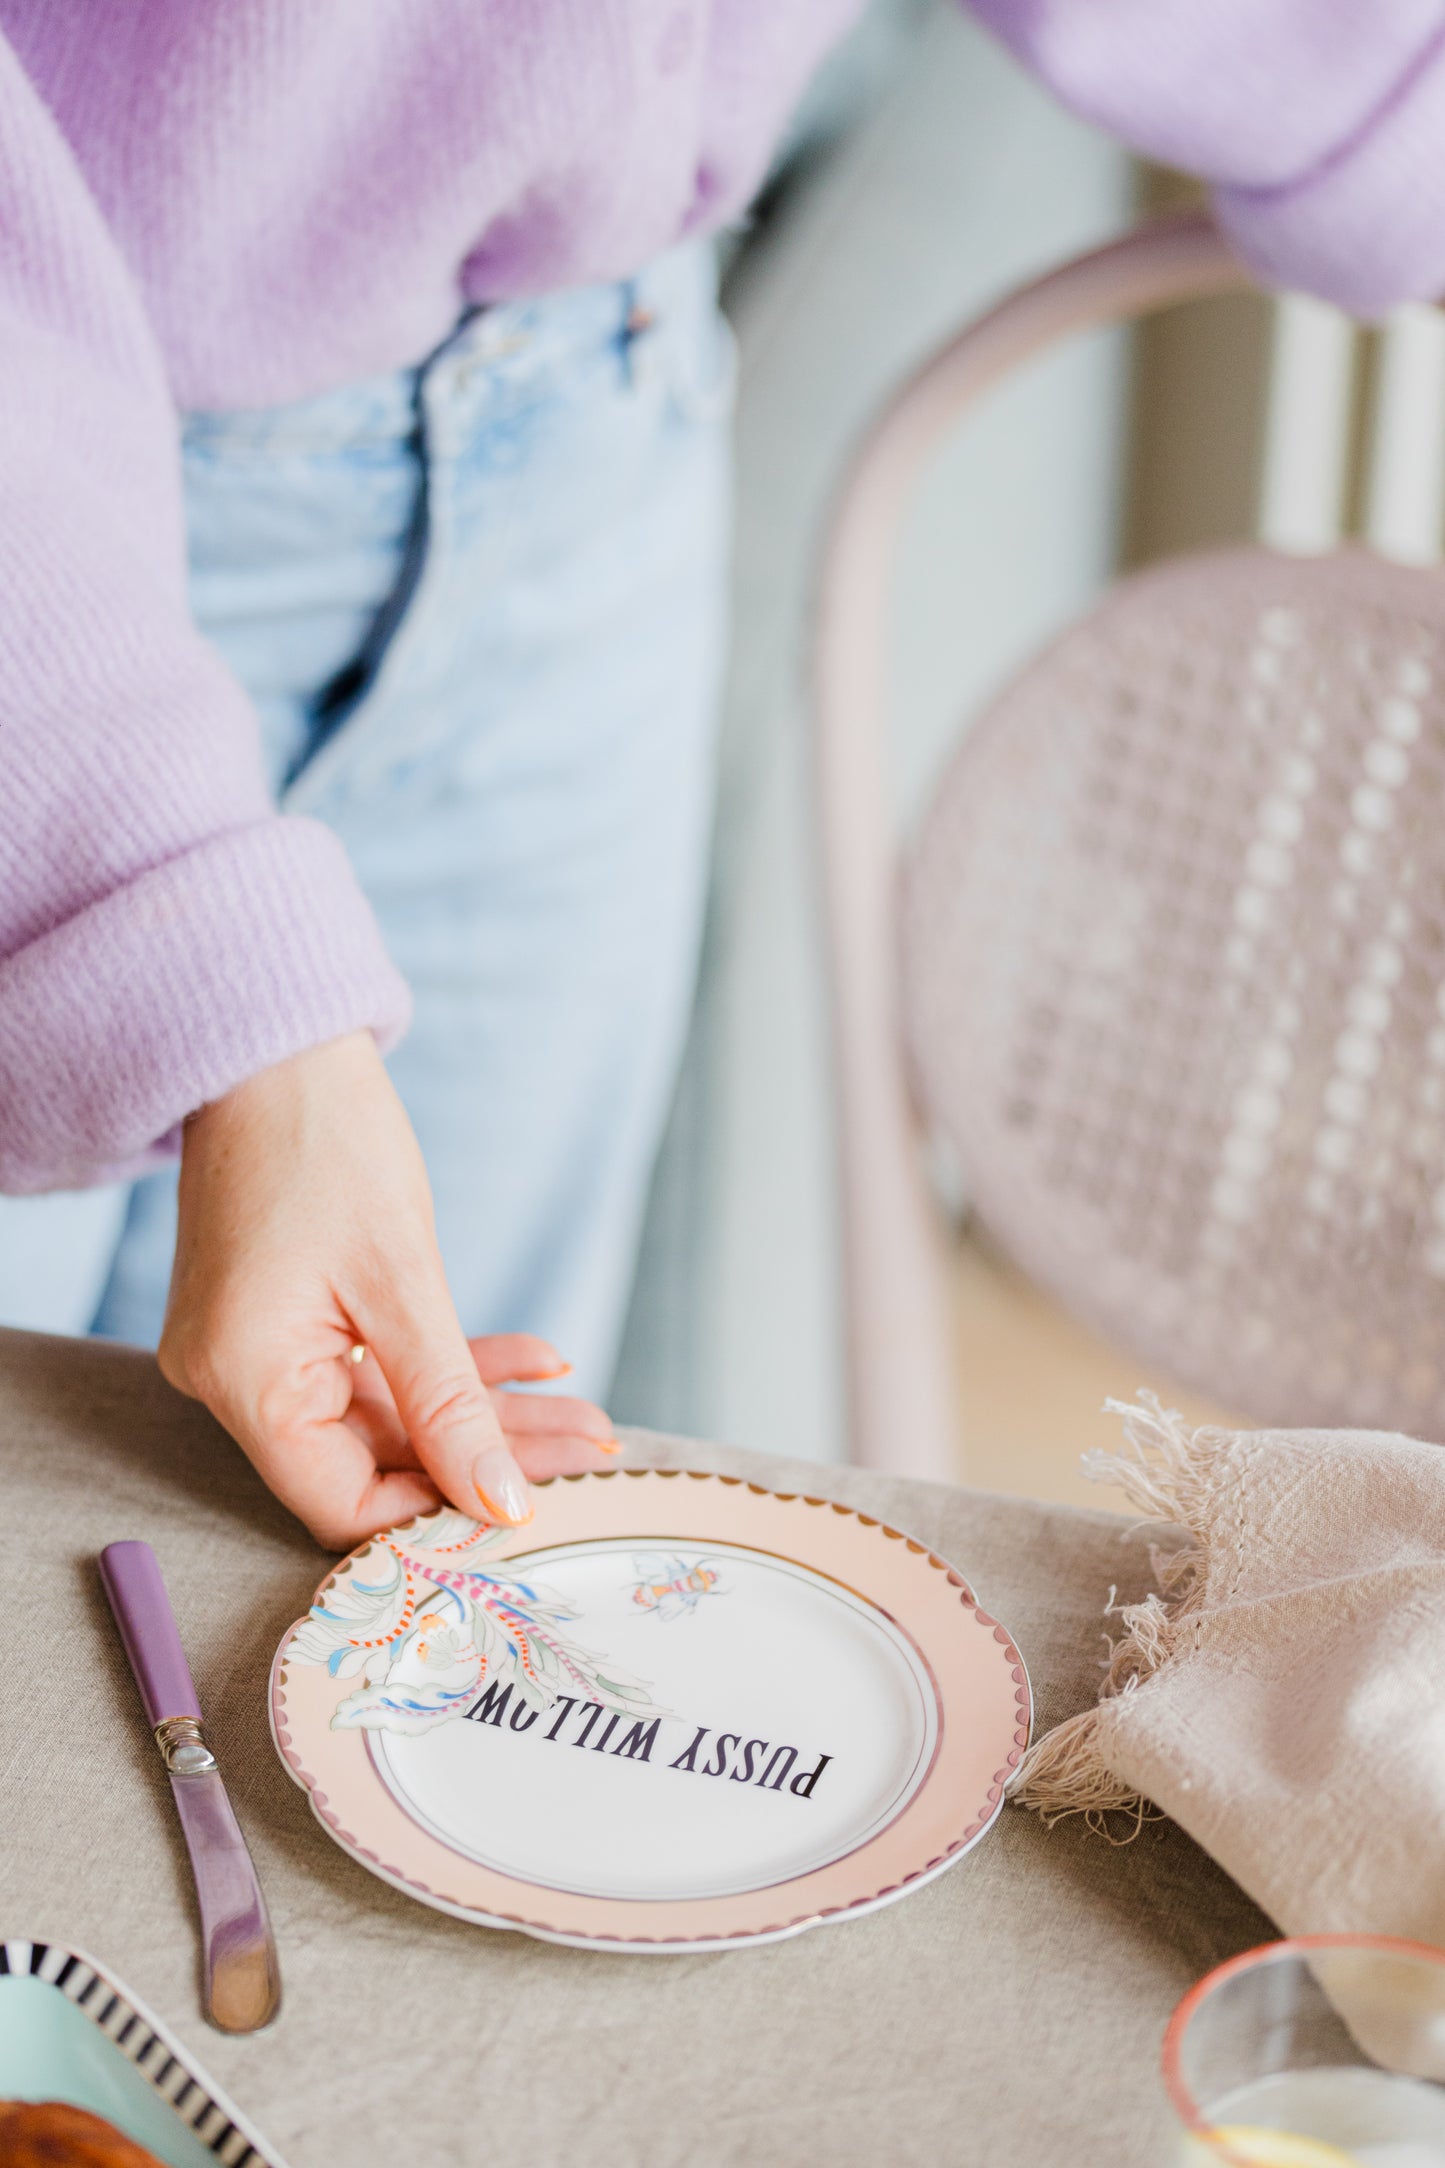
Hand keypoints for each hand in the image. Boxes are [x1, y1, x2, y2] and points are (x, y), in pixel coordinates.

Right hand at [158, 1030, 616, 1547]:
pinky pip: (375, 1370)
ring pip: (390, 1415)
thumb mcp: (402, 1279)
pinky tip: (536, 1359)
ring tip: (585, 1409)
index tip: (530, 1503)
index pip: (343, 1502)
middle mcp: (237, 1382)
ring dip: (485, 1412)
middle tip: (591, 1446)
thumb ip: (449, 1404)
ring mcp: (260, 1351)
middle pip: (377, 1459)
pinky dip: (448, 1367)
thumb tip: (498, 1506)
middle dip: (491, 1455)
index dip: (438, 1515)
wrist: (277, 1046)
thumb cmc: (325, 1140)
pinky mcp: (286, 1322)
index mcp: (246, 1382)